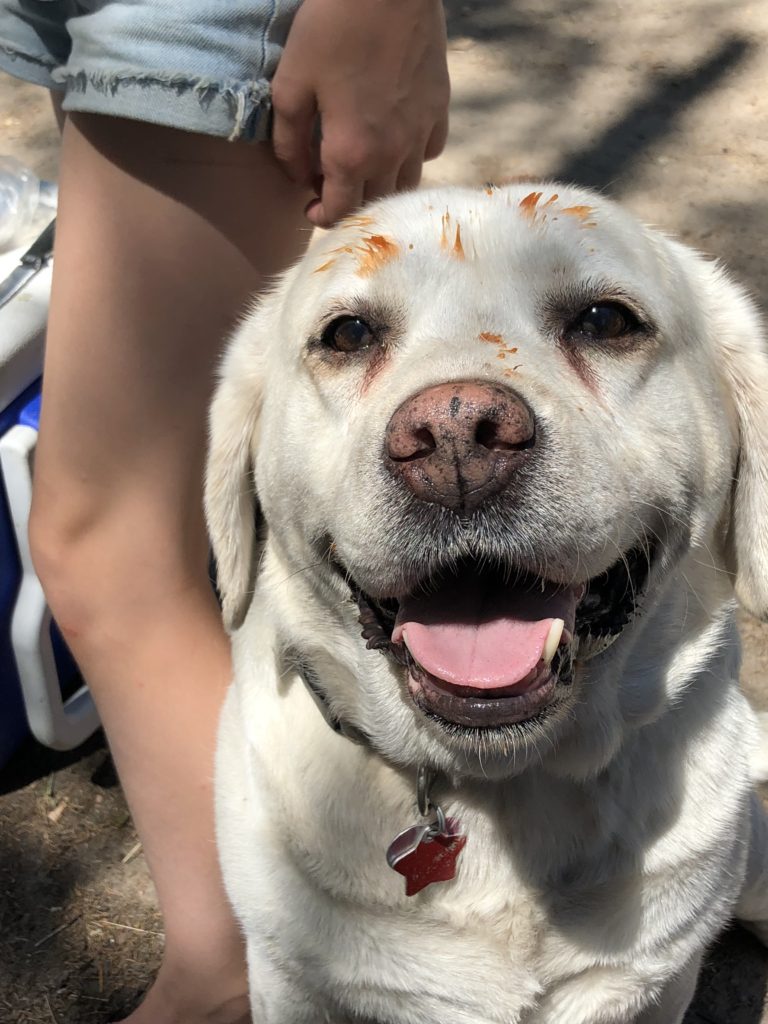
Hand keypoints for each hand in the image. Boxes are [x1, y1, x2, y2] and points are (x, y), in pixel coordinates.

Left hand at [271, 0, 449, 226]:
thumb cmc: (332, 29)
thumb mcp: (290, 84)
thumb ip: (288, 142)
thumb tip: (297, 176)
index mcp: (352, 155)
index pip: (340, 212)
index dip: (322, 218)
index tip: (310, 207)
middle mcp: (392, 155)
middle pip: (374, 204)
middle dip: (350, 205)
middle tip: (332, 186)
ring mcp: (420, 134)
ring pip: (406, 185)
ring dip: (383, 186)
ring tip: (364, 169)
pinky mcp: (441, 109)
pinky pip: (429, 152)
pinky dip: (411, 157)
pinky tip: (396, 140)